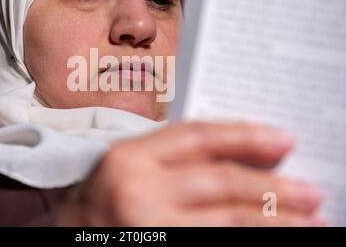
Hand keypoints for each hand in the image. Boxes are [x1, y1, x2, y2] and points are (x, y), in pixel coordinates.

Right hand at [55, 121, 323, 225]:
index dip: (244, 135)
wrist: (61, 242)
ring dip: (273, 220)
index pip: (196, 135)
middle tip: (309, 190)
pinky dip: (245, 241)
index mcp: (128, 156)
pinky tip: (269, 240)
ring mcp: (149, 226)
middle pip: (219, 179)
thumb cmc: (95, 210)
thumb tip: (236, 158)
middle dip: (270, 185)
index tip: (281, 140)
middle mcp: (137, 188)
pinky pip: (215, 244)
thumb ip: (169, 161)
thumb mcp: (124, 173)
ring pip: (226, 219)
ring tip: (309, 221)